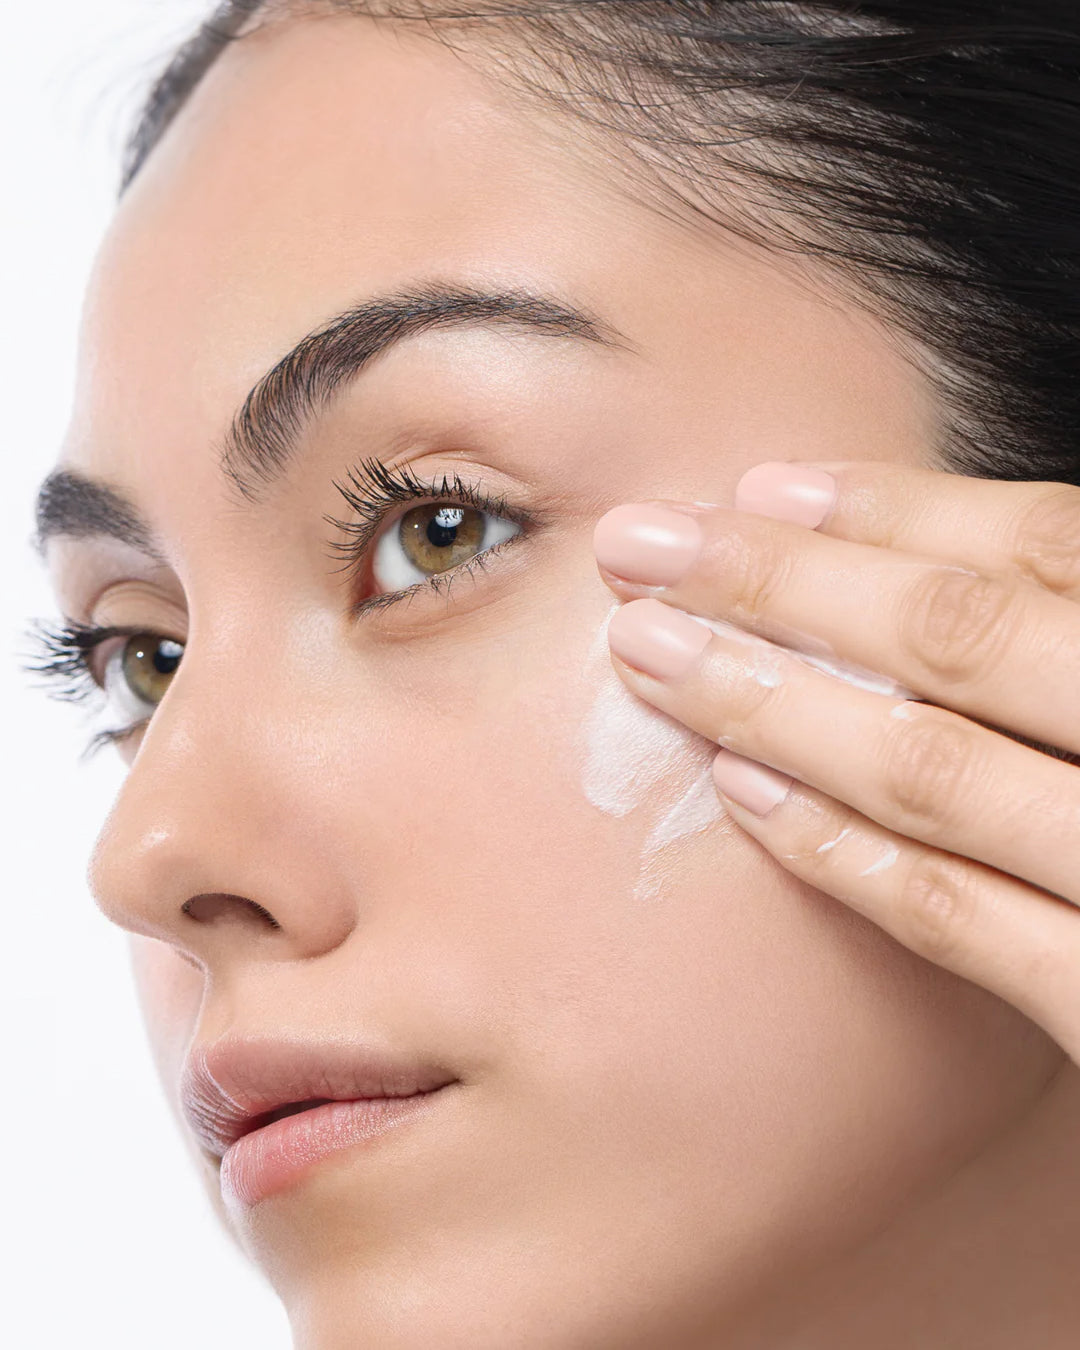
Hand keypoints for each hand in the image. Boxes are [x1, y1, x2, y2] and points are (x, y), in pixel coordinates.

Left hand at [593, 461, 1079, 1064]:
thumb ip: (1072, 621)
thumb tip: (947, 545)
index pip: (1046, 541)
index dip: (893, 509)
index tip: (757, 490)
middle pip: (961, 634)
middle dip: (780, 583)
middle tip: (641, 548)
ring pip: (937, 770)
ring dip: (774, 703)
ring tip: (653, 654)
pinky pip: (964, 922)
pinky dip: (847, 853)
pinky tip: (747, 797)